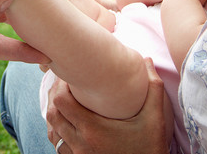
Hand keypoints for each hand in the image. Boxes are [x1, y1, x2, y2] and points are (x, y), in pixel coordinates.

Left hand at [46, 58, 167, 153]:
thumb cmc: (150, 147)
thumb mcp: (155, 119)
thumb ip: (153, 89)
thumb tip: (147, 61)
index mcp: (94, 129)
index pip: (61, 101)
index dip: (60, 85)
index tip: (70, 76)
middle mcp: (81, 144)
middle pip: (52, 114)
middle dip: (54, 96)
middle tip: (65, 84)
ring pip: (53, 131)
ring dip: (55, 114)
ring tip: (64, 101)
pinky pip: (58, 146)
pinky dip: (58, 132)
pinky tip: (69, 122)